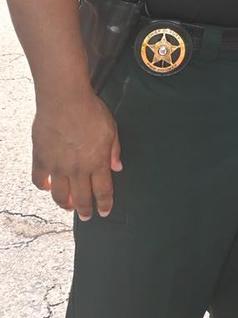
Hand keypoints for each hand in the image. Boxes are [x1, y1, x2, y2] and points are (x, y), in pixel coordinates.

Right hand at [32, 91, 122, 218]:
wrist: (64, 100)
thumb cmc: (90, 110)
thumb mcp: (111, 128)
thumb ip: (114, 150)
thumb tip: (118, 167)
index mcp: (97, 162)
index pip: (103, 191)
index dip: (104, 204)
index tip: (105, 212)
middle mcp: (77, 169)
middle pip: (82, 198)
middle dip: (86, 210)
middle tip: (86, 216)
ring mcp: (57, 167)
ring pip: (60, 196)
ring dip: (66, 204)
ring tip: (69, 207)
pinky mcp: (41, 159)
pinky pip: (40, 180)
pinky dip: (44, 186)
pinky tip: (48, 186)